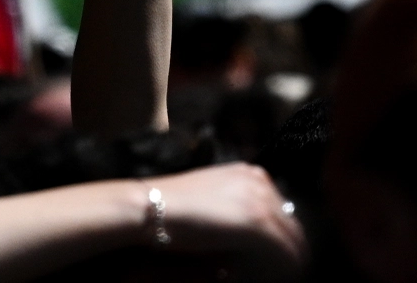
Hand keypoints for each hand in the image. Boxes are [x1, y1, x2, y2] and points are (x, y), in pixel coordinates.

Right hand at [155, 163, 306, 280]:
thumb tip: (255, 237)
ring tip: (273, 277)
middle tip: (276, 272)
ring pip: (294, 241)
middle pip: (292, 226)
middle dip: (287, 250)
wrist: (151, 207)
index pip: (283, 211)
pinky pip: (287, 253)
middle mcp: (261, 181)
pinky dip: (283, 269)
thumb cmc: (173, 205)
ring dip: (287, 262)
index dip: (280, 237)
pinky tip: (269, 277)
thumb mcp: (213, 197)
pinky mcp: (259, 222)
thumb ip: (238, 207)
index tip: (273, 257)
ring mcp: (262, 200)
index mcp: (250, 173)